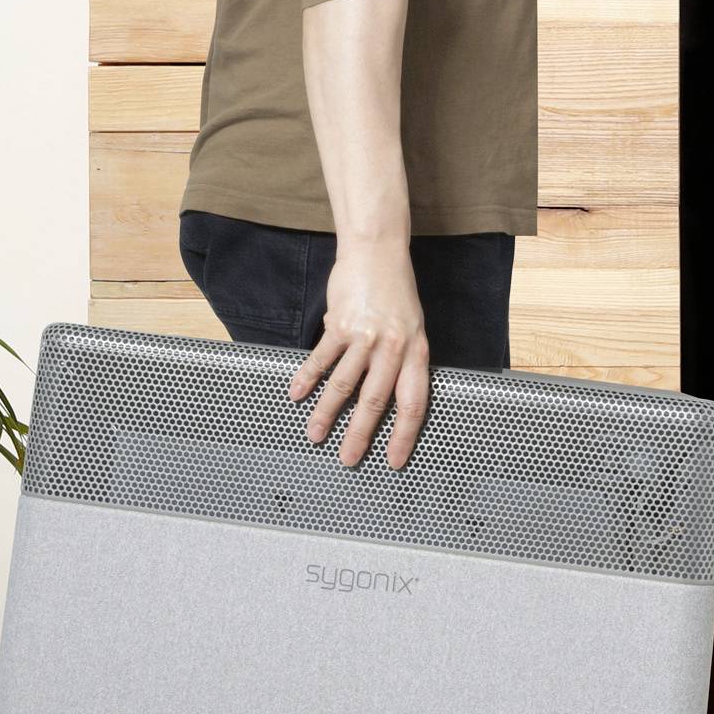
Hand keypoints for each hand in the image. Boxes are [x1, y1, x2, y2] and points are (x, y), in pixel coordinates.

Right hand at [290, 239, 431, 467]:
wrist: (376, 253)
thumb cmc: (396, 292)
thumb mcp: (413, 329)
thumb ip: (403, 361)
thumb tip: (389, 396)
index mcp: (416, 353)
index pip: (413, 404)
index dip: (404, 435)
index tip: (394, 460)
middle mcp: (392, 349)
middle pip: (375, 402)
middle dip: (360, 435)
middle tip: (348, 459)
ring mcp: (365, 337)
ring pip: (344, 385)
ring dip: (327, 413)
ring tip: (316, 434)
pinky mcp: (340, 325)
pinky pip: (322, 359)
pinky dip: (308, 379)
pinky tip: (297, 395)